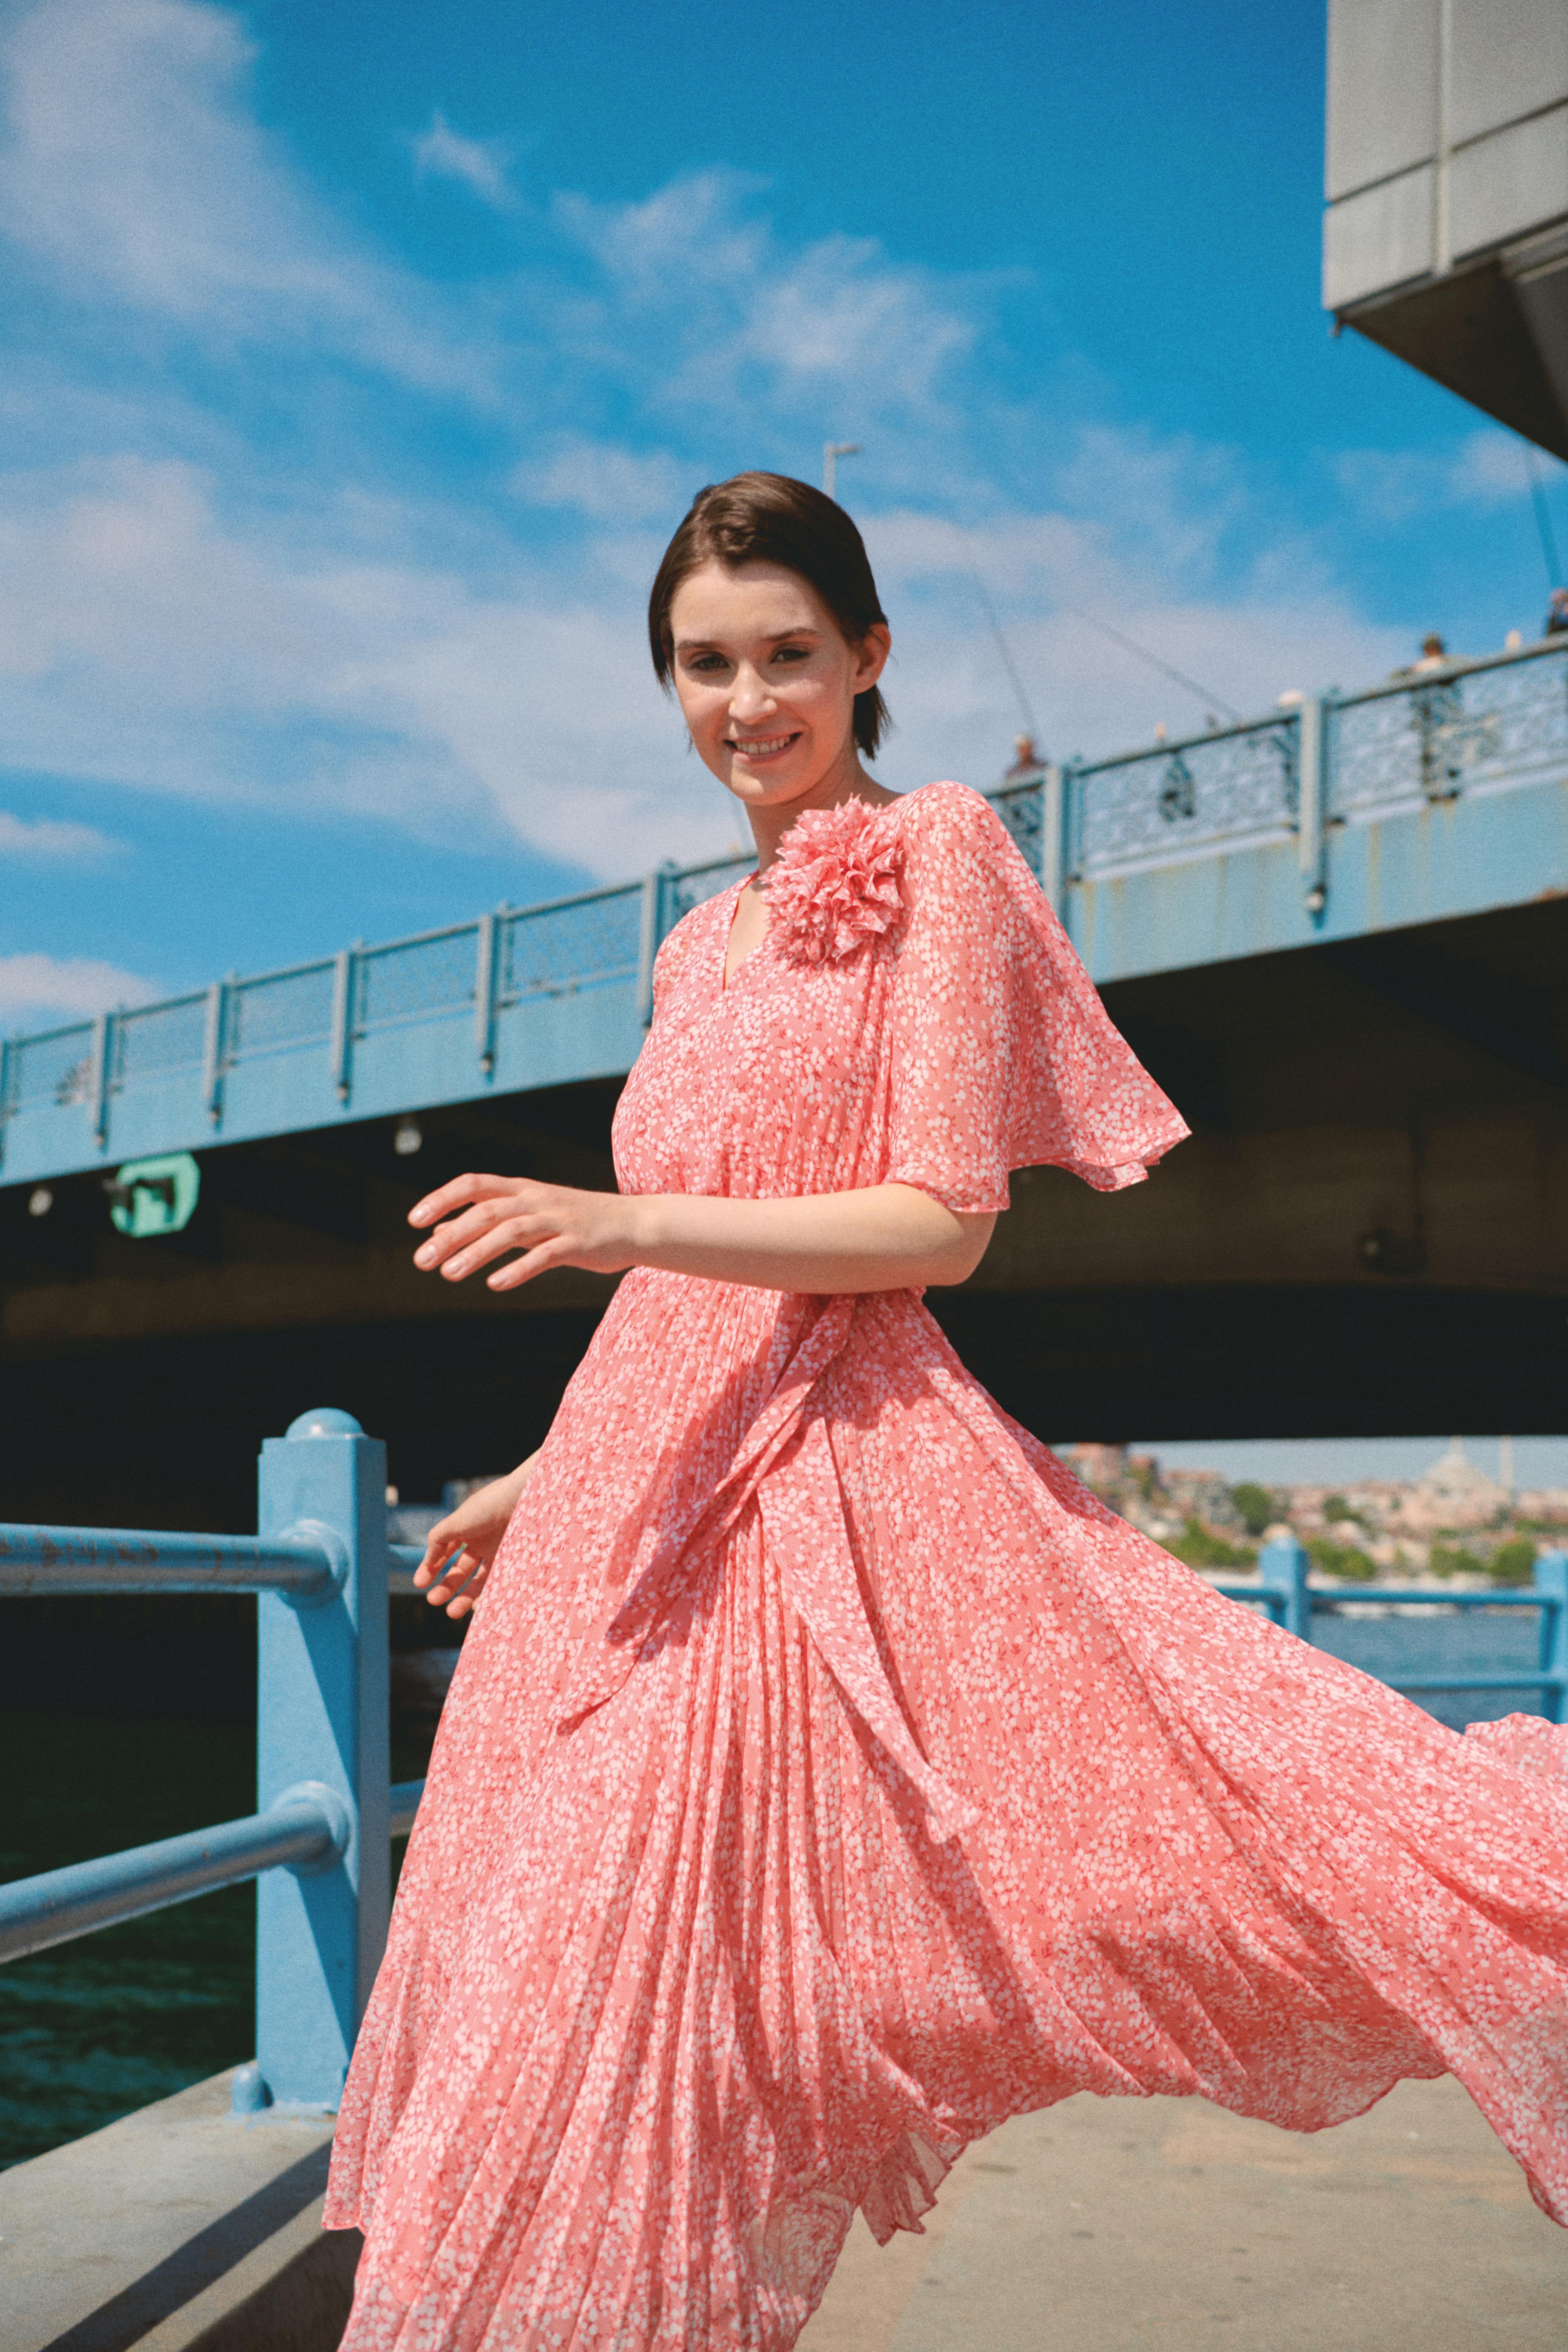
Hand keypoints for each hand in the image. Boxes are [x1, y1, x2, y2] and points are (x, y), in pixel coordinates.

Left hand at [409, 1173, 643, 1292]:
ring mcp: (558, 1220)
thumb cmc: (576, 1222)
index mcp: (523, 1189)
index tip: (415, 1221)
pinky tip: (496, 1284)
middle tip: (422, 1260)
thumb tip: (440, 1234)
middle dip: (451, 1234)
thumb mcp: (531, 1215)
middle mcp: (537, 1200)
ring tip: (448, 1274)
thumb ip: (490, 1222)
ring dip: (476, 1251)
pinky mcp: (577, 1244)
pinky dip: (518, 1268)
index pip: (475, 1184)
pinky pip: (544, 1255)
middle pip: (487, 1210)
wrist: (634, 1224)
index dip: (442, 1198)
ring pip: (510, 1230)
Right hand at [412, 1456, 536, 1617]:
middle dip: (446, 1586)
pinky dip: (487, 1597)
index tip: (419, 1583)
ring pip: (478, 1581)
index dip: (431, 1567)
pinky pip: (498, 1584)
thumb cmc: (489, 1507)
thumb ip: (438, 1541)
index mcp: (466, 1528)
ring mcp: (499, 1553)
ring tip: (452, 1613)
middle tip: (433, 1601)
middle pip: (461, 1570)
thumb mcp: (456, 1521)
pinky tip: (476, 1608)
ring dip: (464, 1597)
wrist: (526, 1500)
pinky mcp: (515, 1563)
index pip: (445, 1552)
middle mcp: (482, 1542)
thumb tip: (427, 1563)